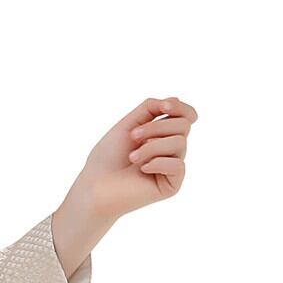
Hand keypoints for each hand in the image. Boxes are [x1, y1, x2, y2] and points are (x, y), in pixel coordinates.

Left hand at [80, 96, 198, 220]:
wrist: (96, 184)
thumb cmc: (107, 156)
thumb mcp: (128, 124)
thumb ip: (150, 109)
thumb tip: (175, 98)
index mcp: (161, 134)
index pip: (186, 116)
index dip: (180, 108)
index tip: (163, 107)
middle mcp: (170, 150)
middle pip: (183, 126)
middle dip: (155, 127)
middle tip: (132, 137)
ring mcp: (172, 167)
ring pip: (180, 143)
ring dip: (150, 146)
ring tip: (132, 157)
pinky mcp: (172, 185)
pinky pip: (177, 165)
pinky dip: (157, 163)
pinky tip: (142, 170)